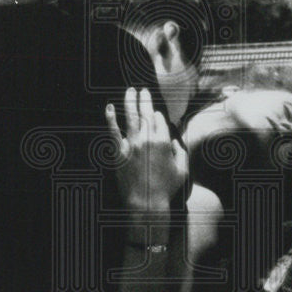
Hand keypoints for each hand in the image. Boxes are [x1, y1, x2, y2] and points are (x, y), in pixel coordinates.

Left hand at [106, 87, 187, 213]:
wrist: (146, 202)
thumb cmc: (166, 188)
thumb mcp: (182, 170)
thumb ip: (180, 151)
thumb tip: (174, 140)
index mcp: (164, 141)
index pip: (159, 120)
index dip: (157, 115)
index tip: (155, 114)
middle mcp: (147, 139)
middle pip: (145, 113)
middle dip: (145, 99)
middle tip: (143, 89)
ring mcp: (132, 145)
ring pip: (130, 117)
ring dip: (130, 101)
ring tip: (130, 90)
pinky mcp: (119, 153)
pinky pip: (113, 132)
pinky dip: (110, 119)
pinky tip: (109, 107)